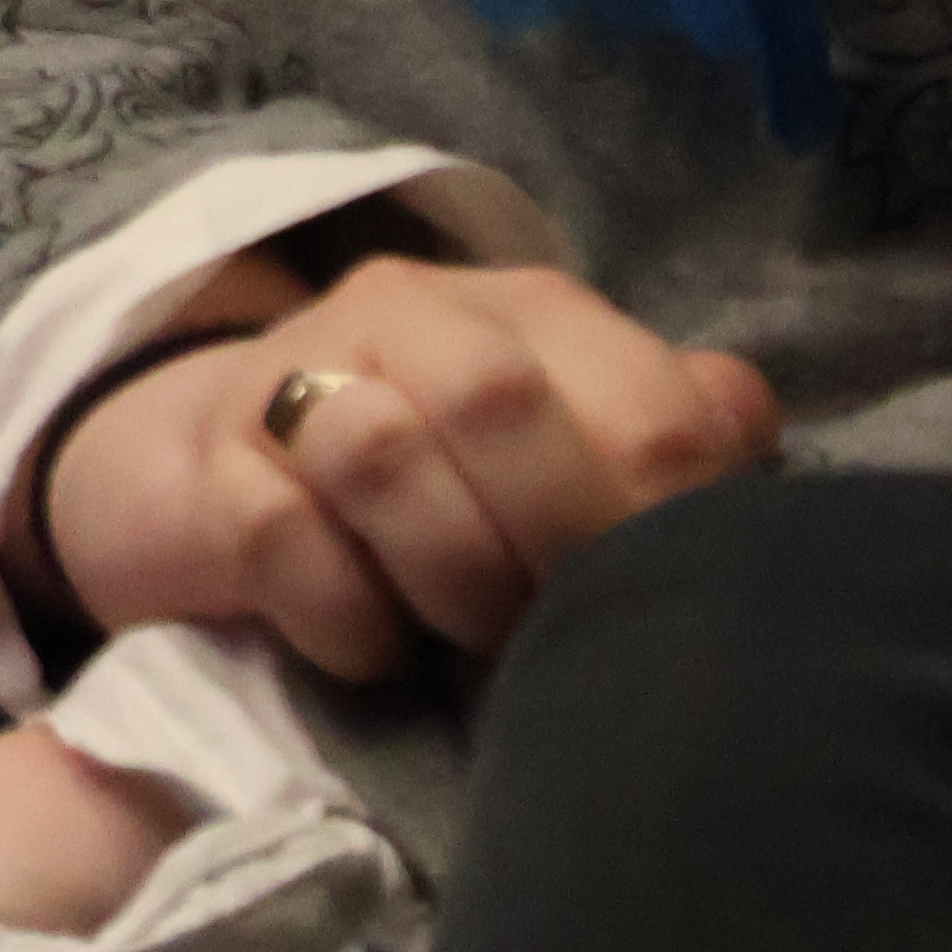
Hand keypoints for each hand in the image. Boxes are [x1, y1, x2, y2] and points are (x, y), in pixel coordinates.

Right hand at [48, 260, 779, 677]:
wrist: (224, 469)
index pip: (655, 407)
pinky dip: (345, 618)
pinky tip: (373, 641)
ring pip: (377, 452)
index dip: (673, 525)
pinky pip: (280, 537)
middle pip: (500, 403)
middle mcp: (413, 313)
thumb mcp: (568, 444)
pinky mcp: (210, 465)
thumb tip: (741, 428)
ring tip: (461, 631)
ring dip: (445, 576)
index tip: (659, 597)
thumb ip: (671, 430)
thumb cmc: (440, 479)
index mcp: (534, 310)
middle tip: (552, 624)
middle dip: (548, 542)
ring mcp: (295, 377)